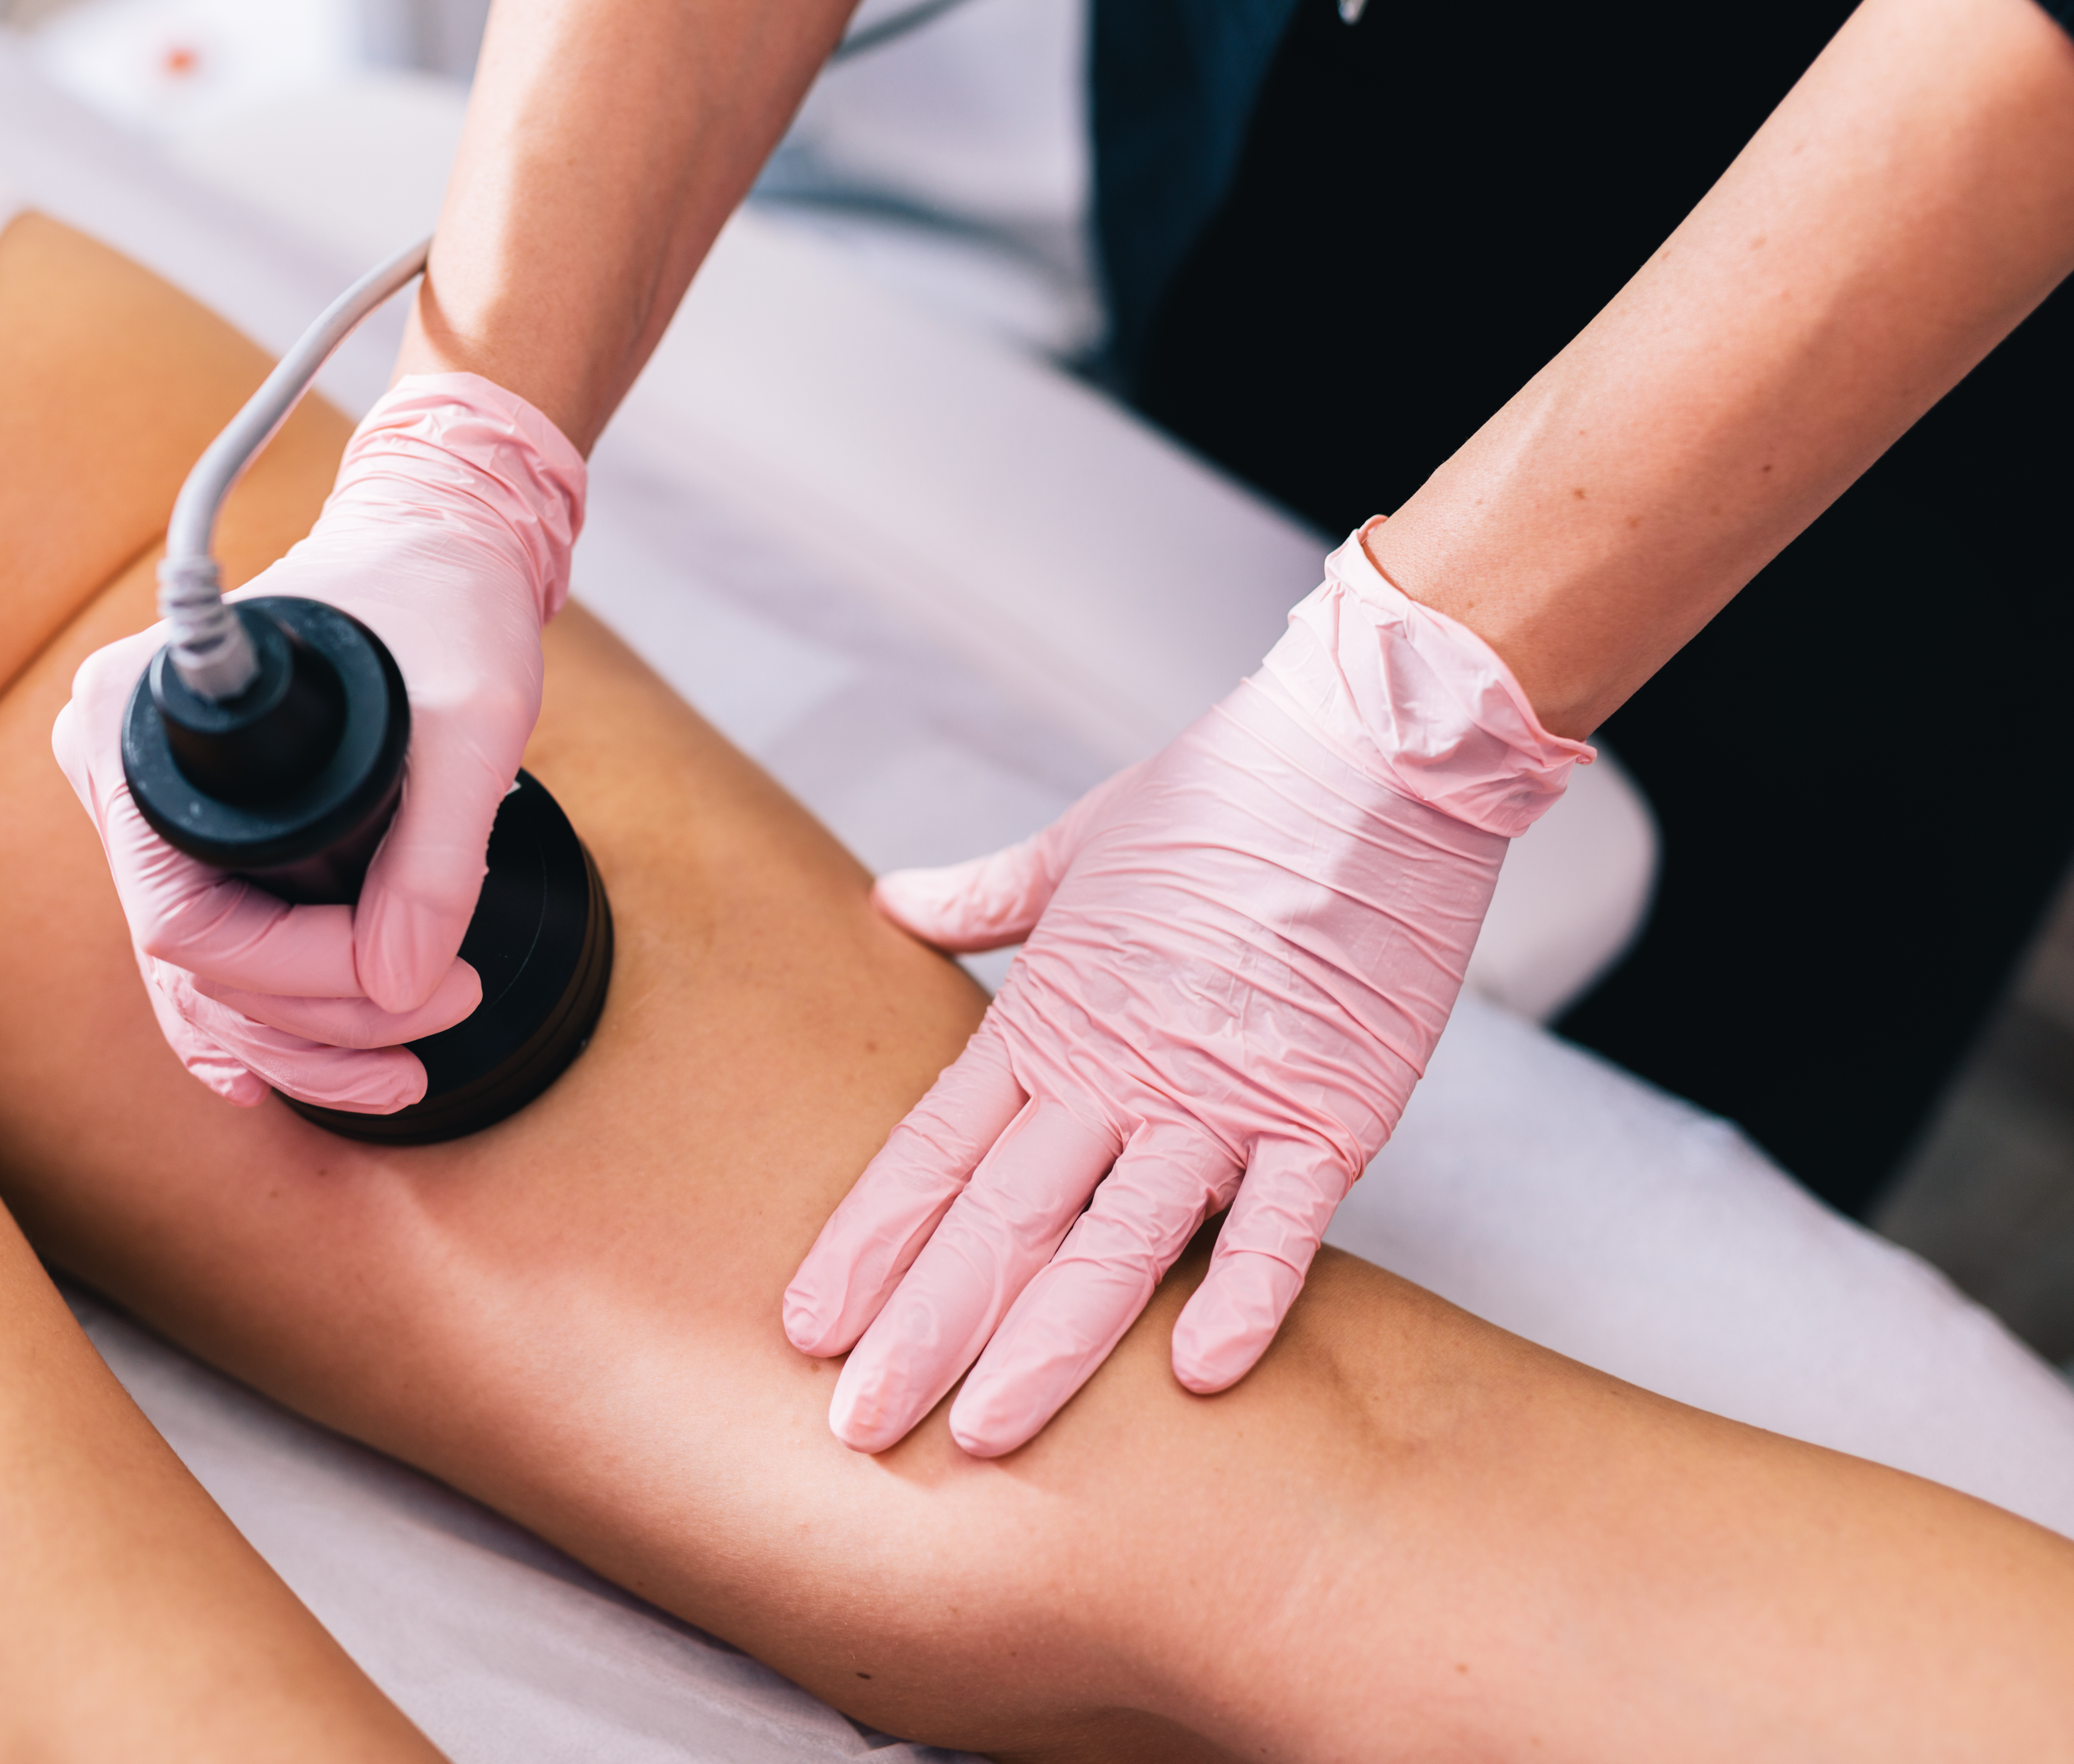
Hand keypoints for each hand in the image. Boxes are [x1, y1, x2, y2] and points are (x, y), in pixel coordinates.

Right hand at [52, 373, 585, 1108]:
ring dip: (295, 1041)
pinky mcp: (193, 827)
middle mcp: (118, 765)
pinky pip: (210, 947)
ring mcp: (147, 804)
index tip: (420, 977)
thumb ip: (436, 853)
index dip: (303, 976)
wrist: (436, 546)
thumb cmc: (443, 602)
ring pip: (198, 975)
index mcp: (141, 721)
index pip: (189, 918)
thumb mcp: (473, 719)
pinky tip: (290, 1074)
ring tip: (401, 1070)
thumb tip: (400, 982)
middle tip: (433, 1027)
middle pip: (193, 960)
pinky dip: (259, 1015)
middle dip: (315, 1022)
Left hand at [782, 528, 1589, 1453]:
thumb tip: (897, 901)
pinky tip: (1194, 1372)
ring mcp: (1226, 1095)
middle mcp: (1122, 1069)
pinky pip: (1282, 1221)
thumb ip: (985, 894)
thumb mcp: (1081, 844)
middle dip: (927, 1330)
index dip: (868, 1242)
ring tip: (986, 1434)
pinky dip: (1244, 1293)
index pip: (933, 1149)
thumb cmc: (1227, 792)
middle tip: (860, 1427)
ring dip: (1050, 1344)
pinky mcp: (1331, 1107)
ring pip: (1117, 1241)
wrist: (1373, 748)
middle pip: (1002, 1219)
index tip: (809, 1325)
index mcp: (1054, 1015)